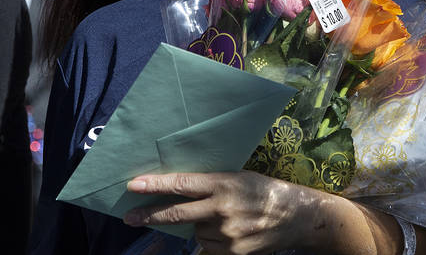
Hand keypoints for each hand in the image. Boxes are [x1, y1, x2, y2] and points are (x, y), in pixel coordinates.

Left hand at [123, 172, 324, 254]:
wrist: (296, 216)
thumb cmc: (264, 190)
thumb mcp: (238, 178)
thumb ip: (211, 186)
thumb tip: (179, 192)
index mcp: (224, 184)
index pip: (182, 184)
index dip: (156, 185)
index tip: (134, 185)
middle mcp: (222, 209)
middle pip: (177, 213)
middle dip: (150, 215)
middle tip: (129, 217)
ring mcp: (227, 234)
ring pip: (195, 233)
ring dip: (200, 227)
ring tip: (225, 219)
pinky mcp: (233, 253)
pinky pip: (208, 248)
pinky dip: (212, 241)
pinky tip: (230, 232)